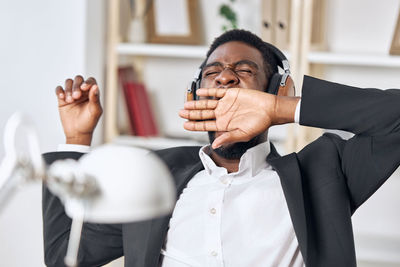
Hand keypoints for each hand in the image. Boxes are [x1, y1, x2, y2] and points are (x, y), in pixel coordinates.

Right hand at [56, 75, 102, 144]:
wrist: (77, 133)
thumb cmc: (89, 123)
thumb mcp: (95, 111)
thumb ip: (95, 99)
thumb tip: (95, 86)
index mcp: (92, 94)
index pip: (90, 81)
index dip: (87, 82)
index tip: (84, 88)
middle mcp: (82, 92)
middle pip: (78, 79)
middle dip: (76, 86)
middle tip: (76, 97)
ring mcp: (72, 94)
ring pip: (69, 82)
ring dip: (68, 89)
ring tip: (70, 100)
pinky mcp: (63, 99)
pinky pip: (59, 89)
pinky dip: (60, 91)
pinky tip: (62, 97)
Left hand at [179, 88, 299, 147]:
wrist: (270, 109)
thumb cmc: (259, 124)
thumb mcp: (243, 134)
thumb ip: (228, 138)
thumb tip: (215, 145)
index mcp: (224, 125)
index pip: (205, 125)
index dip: (194, 125)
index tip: (185, 125)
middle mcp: (222, 114)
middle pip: (203, 114)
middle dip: (191, 114)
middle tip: (180, 113)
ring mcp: (225, 104)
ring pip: (207, 104)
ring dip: (196, 104)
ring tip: (186, 104)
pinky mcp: (230, 94)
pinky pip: (216, 93)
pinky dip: (207, 92)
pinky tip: (199, 93)